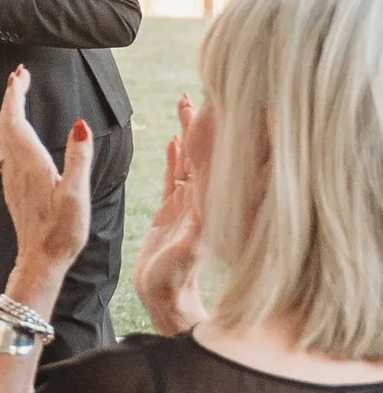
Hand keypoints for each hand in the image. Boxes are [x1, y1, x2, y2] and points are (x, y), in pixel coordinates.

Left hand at [0, 66, 91, 308]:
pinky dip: (9, 130)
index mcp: (31, 164)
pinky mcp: (14, 186)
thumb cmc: (62, 231)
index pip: (15, 120)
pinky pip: (5, 149)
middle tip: (19, 75)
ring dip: (8, 112)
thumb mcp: (77, 194)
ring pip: (2, 136)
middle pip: (5, 124)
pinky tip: (16, 132)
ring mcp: (12, 177)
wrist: (42, 259)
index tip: (20, 74)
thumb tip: (80, 124)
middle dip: (10, 97)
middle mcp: (16, 167)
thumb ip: (79, 157)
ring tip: (17, 95)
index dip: (15, 95)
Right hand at [133, 94, 208, 334]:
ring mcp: (188, 204)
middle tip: (205, 92)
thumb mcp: (184, 256)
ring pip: (191, 159)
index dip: (222, 135)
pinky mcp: (172, 212)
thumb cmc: (174, 283)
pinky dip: (173, 157)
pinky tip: (171, 139)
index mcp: (207, 206)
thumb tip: (204, 207)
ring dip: (190, 133)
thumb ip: (194, 232)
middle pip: (207, 153)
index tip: (229, 107)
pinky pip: (173, 177)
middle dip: (206, 123)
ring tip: (186, 104)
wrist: (164, 301)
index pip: (217, 162)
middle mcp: (202, 201)